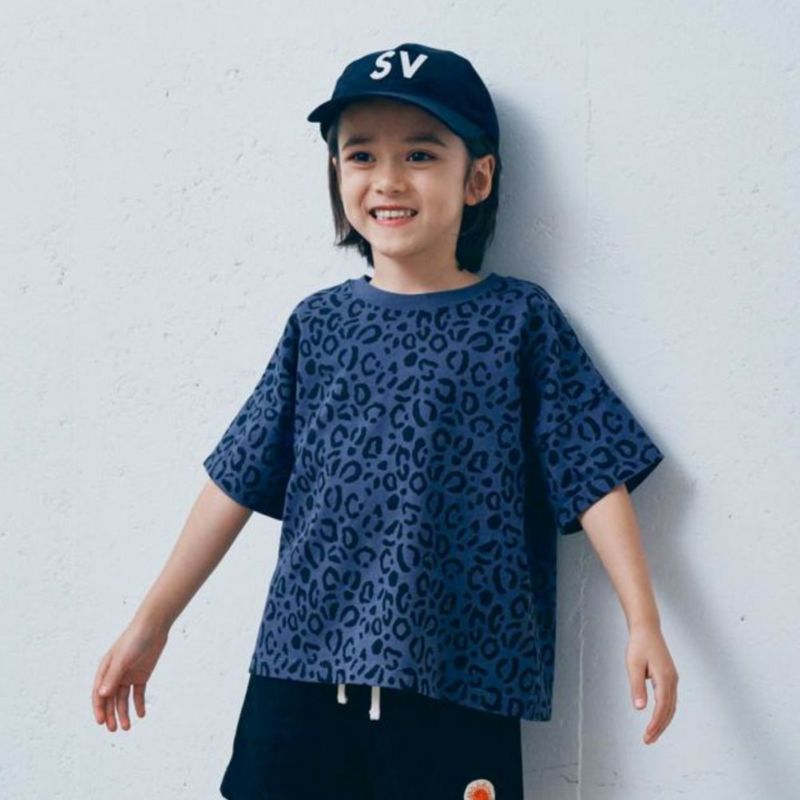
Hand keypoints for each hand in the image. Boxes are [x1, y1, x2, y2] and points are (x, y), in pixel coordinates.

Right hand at [92, 618, 168, 731]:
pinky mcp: (141, 675)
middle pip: (110, 699)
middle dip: (111, 715)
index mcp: (105, 669)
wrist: (154, 626)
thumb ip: (113, 677)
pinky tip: (141, 715)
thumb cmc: (134, 639)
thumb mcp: (122, 659)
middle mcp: (115, 674)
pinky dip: (138, 704)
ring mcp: (128, 676)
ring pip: (123, 699)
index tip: (101, 722)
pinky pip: (138, 694)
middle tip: (114, 729)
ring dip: (124, 713)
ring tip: (127, 727)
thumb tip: (101, 696)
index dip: (99, 708)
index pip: (98, 693)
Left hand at [625, 623, 678, 744]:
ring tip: (651, 734)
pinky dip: (665, 712)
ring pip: (671, 707)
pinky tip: (657, 718)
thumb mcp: (633, 665)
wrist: (647, 628)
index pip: (662, 708)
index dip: (655, 724)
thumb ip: (636, 686)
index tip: (646, 736)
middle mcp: (673, 681)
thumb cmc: (638, 645)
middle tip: (648, 740)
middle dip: (659, 727)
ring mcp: (673, 679)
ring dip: (663, 722)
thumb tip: (639, 708)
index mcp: (665, 678)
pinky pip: (670, 700)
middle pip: (669, 711)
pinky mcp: (670, 677)